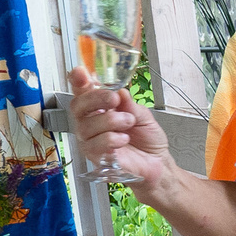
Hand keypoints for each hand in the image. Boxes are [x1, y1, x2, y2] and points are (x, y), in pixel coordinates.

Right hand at [68, 65, 174, 191]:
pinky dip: (110, 139)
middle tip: (114, 100)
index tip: (80, 72)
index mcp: (100, 108)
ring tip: (128, 122)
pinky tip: (123, 138)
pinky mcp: (96, 157)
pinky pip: (94, 145)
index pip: (83, 93)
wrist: (157, 163)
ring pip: (86, 126)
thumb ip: (130, 104)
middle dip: (96, 99)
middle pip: (78, 106)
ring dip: (110, 121)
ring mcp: (91, 140)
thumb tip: (120, 92)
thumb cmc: (147, 139)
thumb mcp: (143, 115)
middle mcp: (91, 123)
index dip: (78, 82)